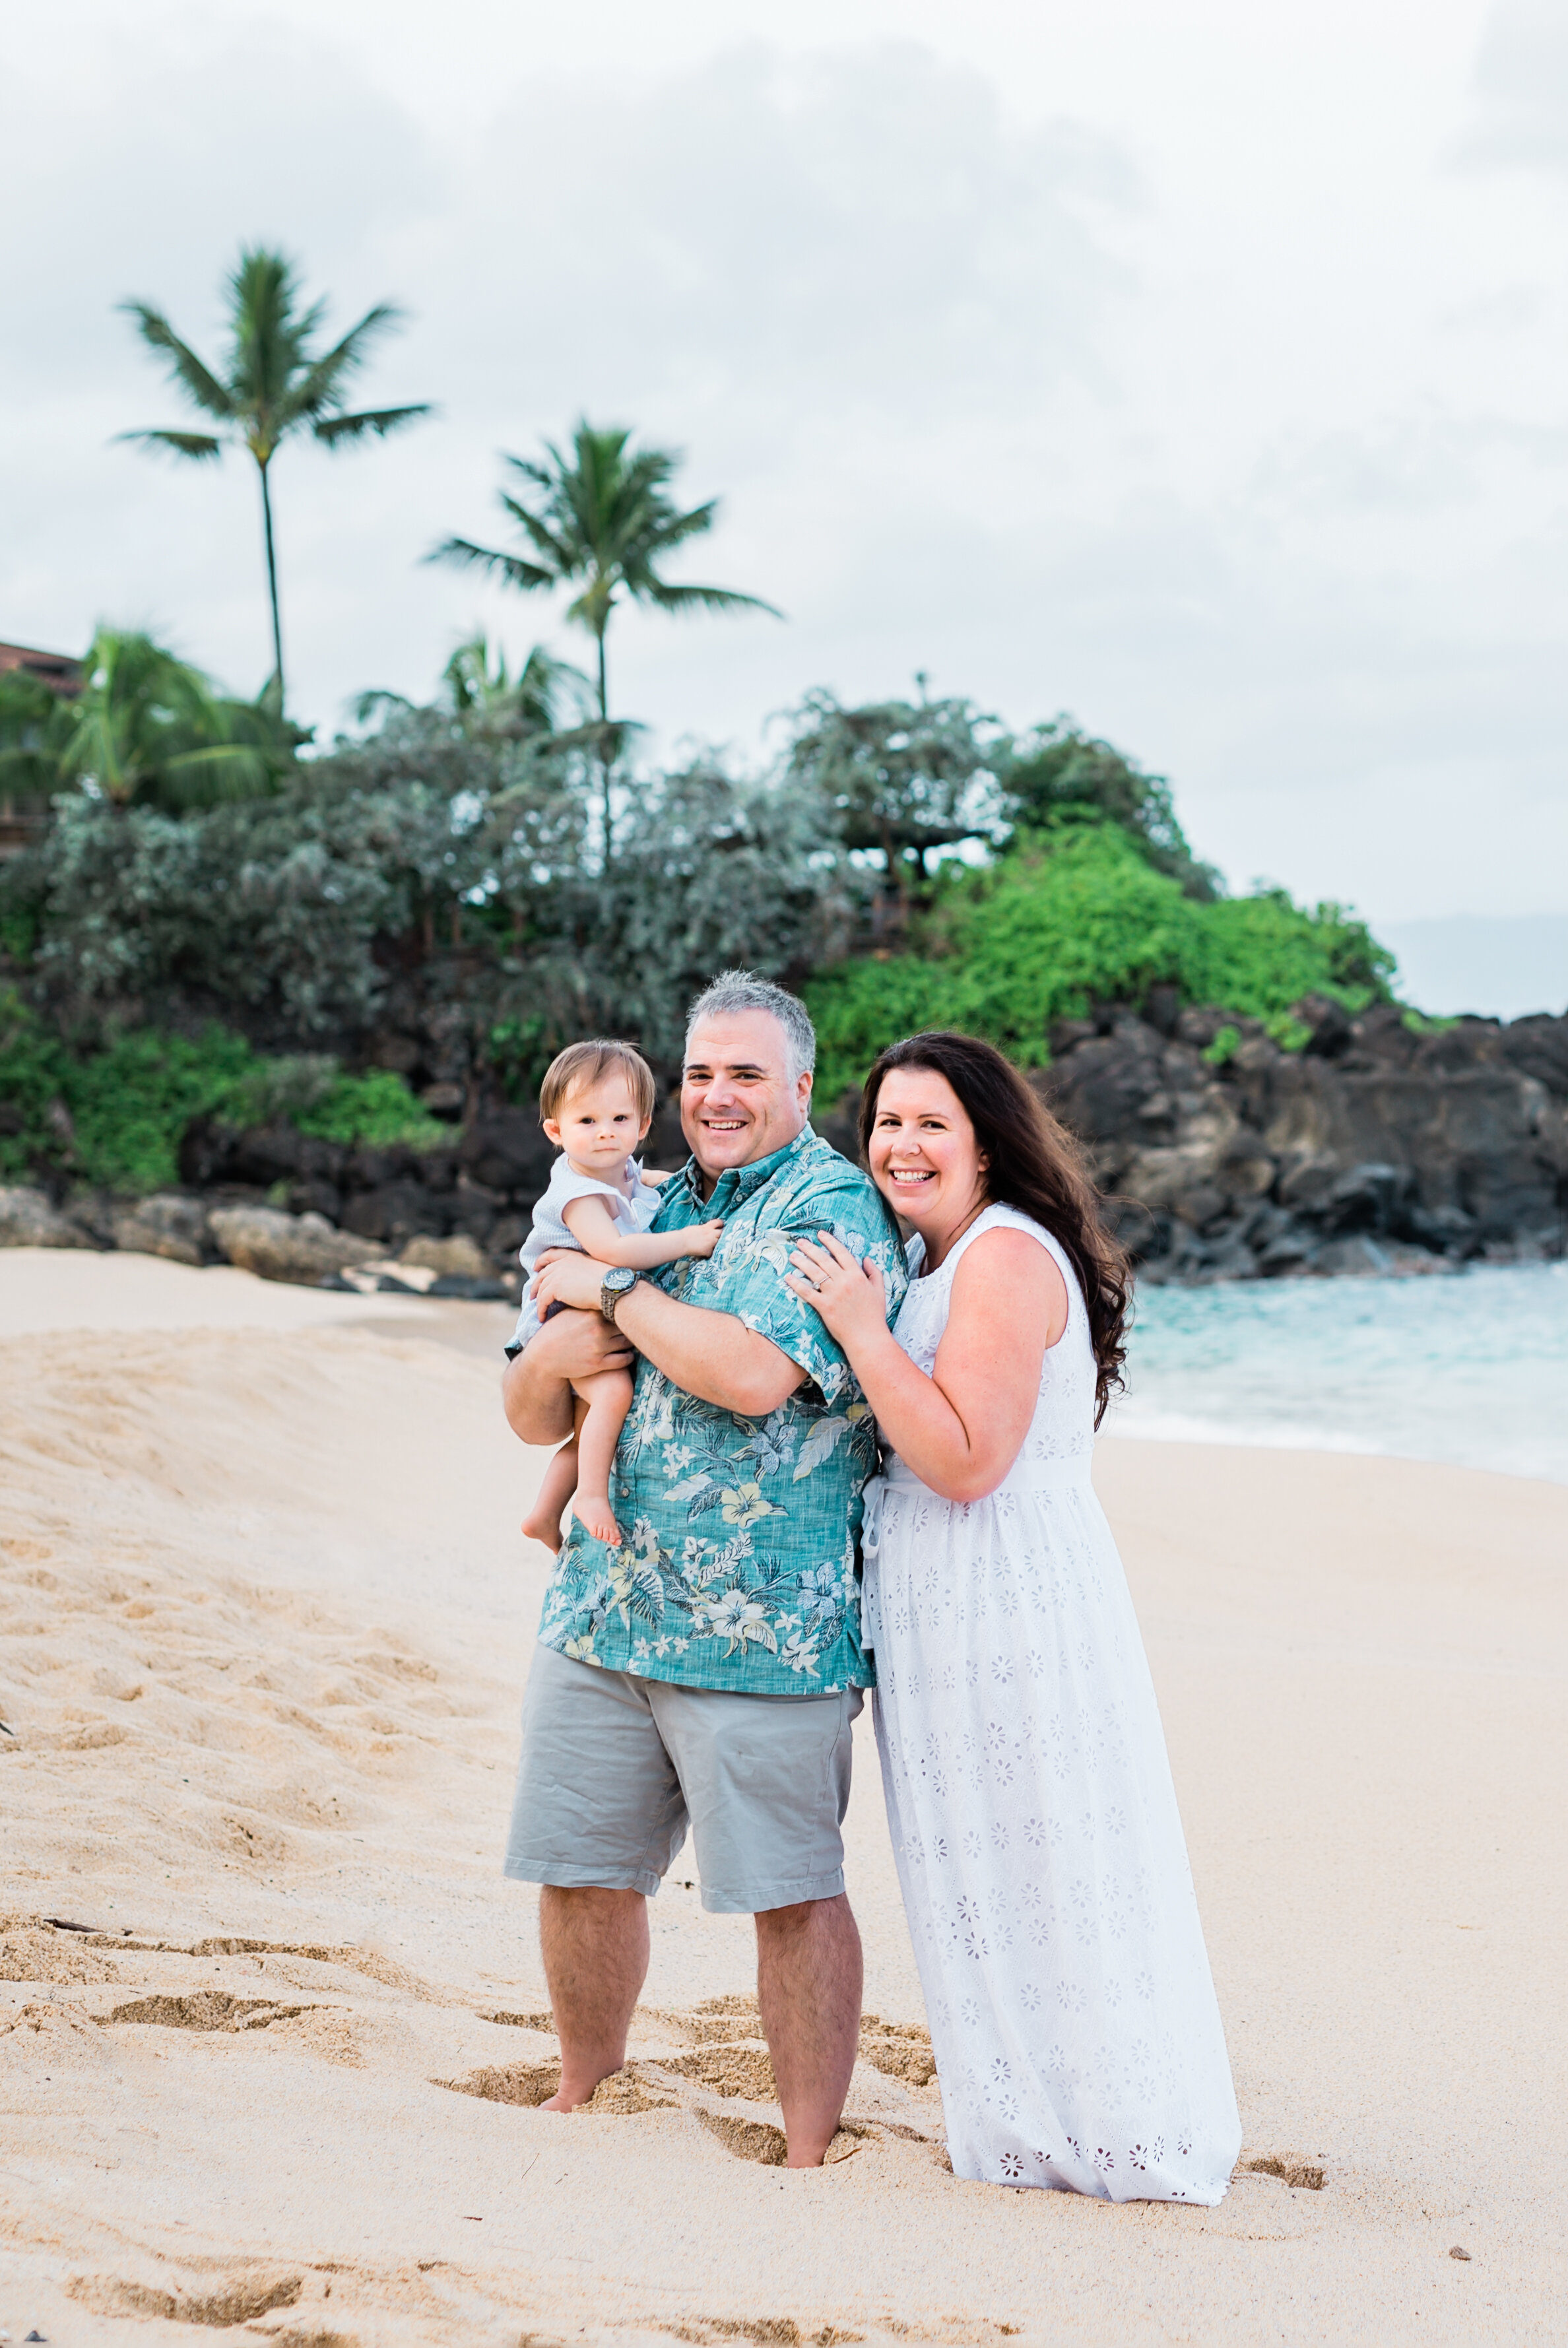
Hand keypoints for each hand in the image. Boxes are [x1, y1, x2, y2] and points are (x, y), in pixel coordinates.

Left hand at [532, 1251, 614, 1315]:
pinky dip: (540, 1310)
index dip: (541, 1260)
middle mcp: (563, 1263)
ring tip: (538, 1310)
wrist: (611, 1288)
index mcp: (573, 1256)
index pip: (552, 1254)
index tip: (536, 1267)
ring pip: (541, 1288)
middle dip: (536, 1284)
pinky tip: (542, 1317)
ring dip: (538, 1300)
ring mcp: (558, 1274)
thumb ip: (582, 1272)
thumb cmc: (610, 1283)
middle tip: (533, 1294)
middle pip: (543, 1273)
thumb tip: (580, 1284)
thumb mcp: (595, 1271)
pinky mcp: (555, 1288)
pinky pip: (542, 1300)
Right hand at [682, 1217, 725, 1259]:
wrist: (681, 1242)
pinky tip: (706, 1252)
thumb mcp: (696, 1228)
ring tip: (712, 1244)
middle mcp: (711, 1234)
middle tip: (718, 1236)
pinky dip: (710, 1252)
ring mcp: (710, 1243)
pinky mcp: (708, 1251)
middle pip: (721, 1233)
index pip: (718, 1222)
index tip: (721, 1225)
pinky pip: (712, 1252)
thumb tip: (706, 1230)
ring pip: (719, 1242)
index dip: (720, 1224)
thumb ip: (703, 1228)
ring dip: (717, 1243)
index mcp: (707, 1227)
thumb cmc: (685, 1234)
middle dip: (720, 1234)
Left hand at [785, 1231, 888, 1355]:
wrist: (868, 1338)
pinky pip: (807, 1292)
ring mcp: (834, 1294)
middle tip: (799, 1242)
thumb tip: (866, 1258)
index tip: (820, 1234)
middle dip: (810, 1248)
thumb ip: (874, 1272)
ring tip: (792, 1256)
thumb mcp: (879, 1290)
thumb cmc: (874, 1315)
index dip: (830, 1242)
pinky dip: (797, 1284)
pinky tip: (788, 1277)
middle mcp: (845, 1281)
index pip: (841, 1253)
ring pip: (814, 1273)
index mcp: (858, 1275)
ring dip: (801, 1262)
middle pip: (824, 1260)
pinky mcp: (824, 1307)